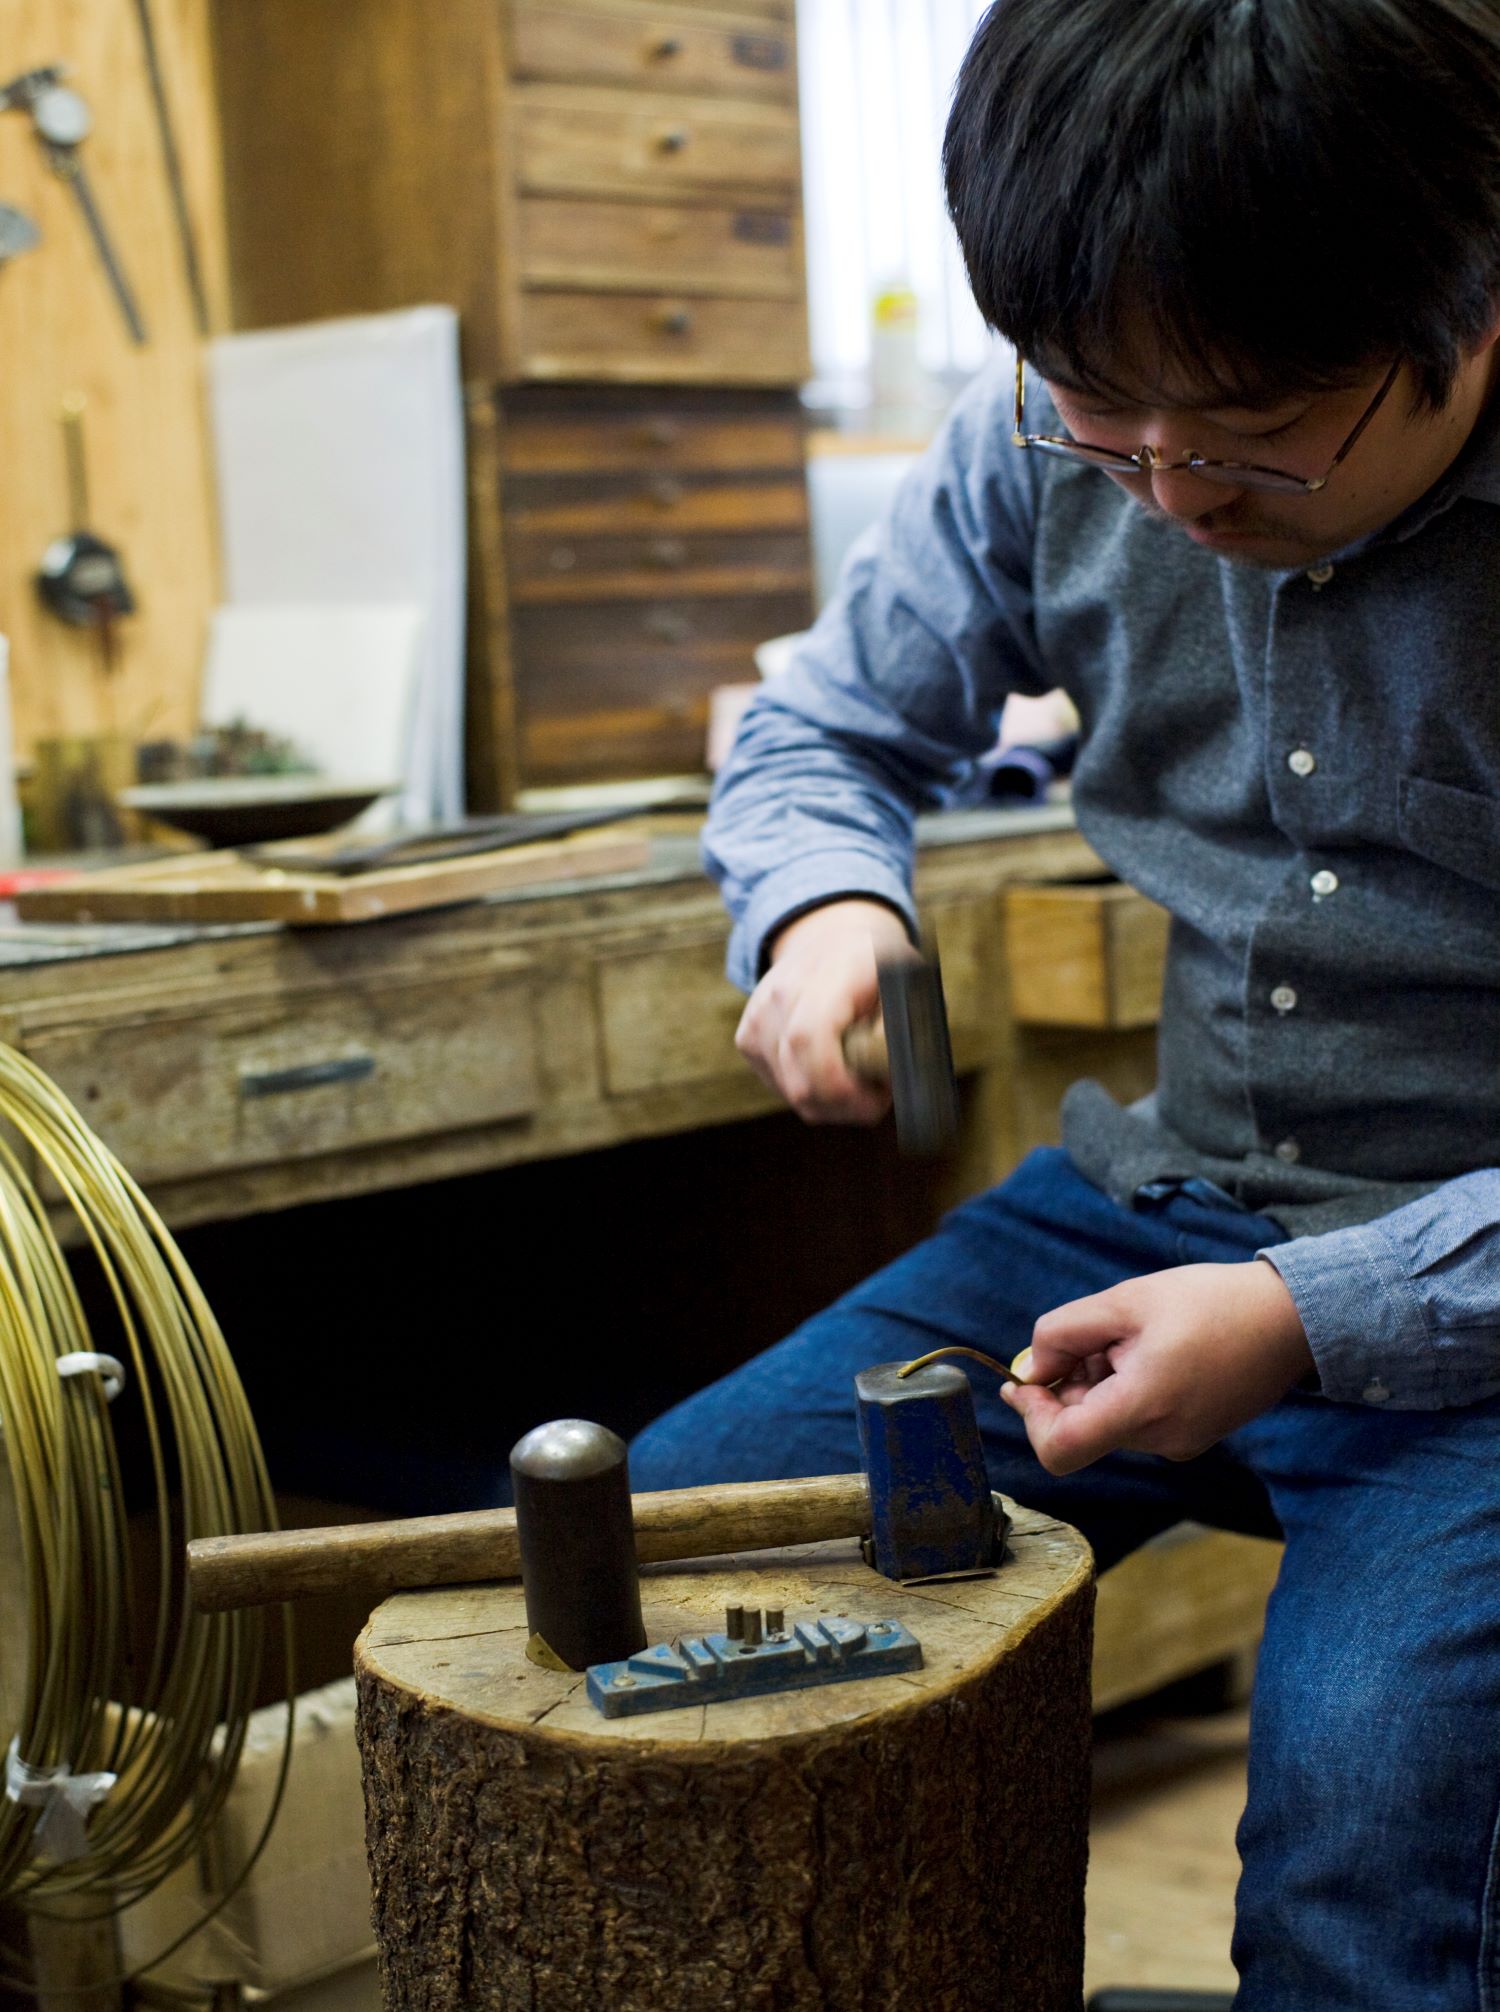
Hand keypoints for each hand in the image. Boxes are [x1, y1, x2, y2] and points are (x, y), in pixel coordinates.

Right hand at [735, 898, 912, 1123]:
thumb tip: (886, 1074)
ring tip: (861, 1074)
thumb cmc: (878, 968)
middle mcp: (781, 992)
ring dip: (833, 1101)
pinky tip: (832, 1067)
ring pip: (793, 1092)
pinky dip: (813, 1091)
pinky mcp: (747, 1038)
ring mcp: (757, 1016)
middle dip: (847, 1105)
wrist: (831, 939)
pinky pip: (782, 1087)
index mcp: (828, 972)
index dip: (838, 1084)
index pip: (808, 1038)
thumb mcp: (909, 985)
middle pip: (800, 1080)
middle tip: (881, 1094)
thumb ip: (900, 1030)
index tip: (878, 1098)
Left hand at [1001, 1259, 1313, 1475]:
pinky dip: (1126, 1390)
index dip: (1030, 1416)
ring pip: (1110, 1423)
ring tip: (1132, 1336)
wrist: (1290, 1317)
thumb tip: (1030, 1367)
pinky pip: (1139, 1421)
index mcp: (1141, 1409)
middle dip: (1068, 1385)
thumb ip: (1063, 1333)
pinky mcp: (1195, 1435)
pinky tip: (1152, 1350)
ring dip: (1098, 1383)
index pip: (1059, 1449)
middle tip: (1090, 1336)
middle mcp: (1160, 1440)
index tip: (1023, 1381)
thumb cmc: (1208, 1302)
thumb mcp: (1124, 1301)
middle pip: (1082, 1430)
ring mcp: (1181, 1443)